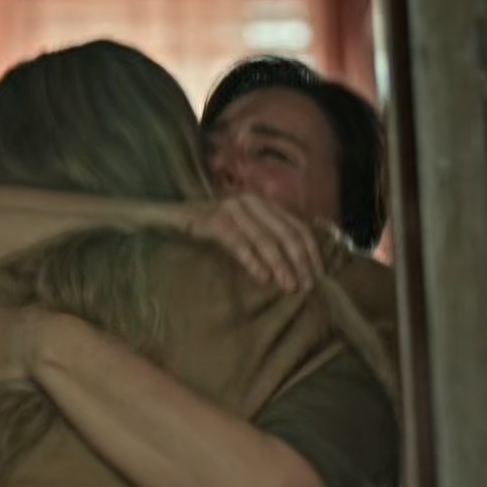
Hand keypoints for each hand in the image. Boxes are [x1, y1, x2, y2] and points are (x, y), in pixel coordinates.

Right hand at [185, 194, 325, 292]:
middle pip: (286, 233)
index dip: (311, 251)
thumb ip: (265, 236)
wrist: (168, 217)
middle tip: (305, 286)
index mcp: (263, 202)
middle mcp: (251, 201)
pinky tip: (262, 277)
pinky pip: (239, 243)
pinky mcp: (213, 220)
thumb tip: (296, 264)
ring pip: (265, 239)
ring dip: (280, 265)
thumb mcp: (242, 228)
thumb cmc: (209, 227)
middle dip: (299, 261)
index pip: (297, 226)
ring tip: (288, 286)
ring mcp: (231, 208)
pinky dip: (253, 261)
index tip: (318, 274)